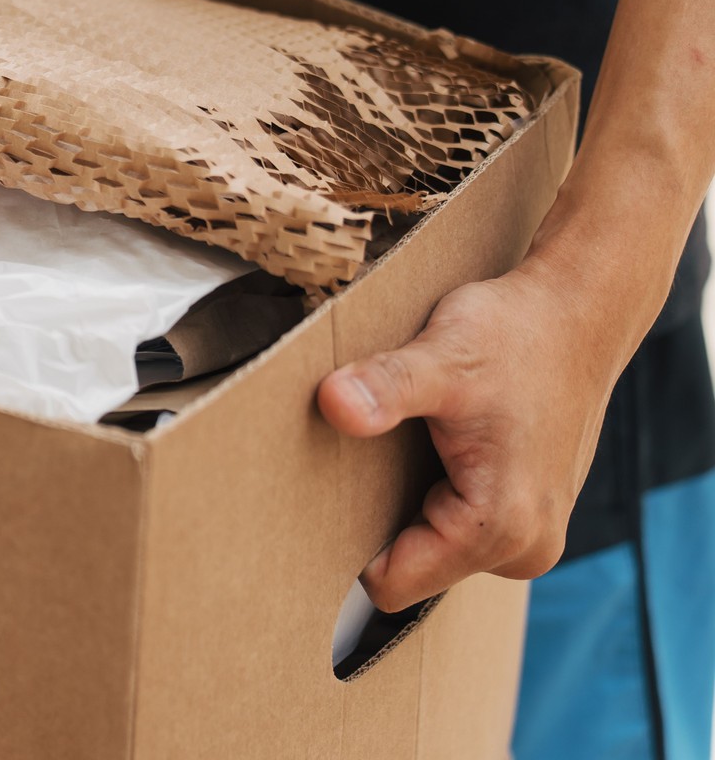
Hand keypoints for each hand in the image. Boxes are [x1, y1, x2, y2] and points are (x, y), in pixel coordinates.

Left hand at [316, 255, 631, 611]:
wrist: (577, 311)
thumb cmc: (514, 332)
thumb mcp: (442, 356)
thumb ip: (386, 386)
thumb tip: (334, 404)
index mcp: (501, 526)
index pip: (393, 583)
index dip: (347, 548)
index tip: (316, 503)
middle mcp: (526, 547)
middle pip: (413, 569)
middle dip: (377, 523)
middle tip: (362, 459)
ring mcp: (532, 534)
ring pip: (433, 547)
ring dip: (407, 505)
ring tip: (401, 445)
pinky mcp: (528, 514)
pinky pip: (456, 526)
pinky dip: (434, 493)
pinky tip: (431, 445)